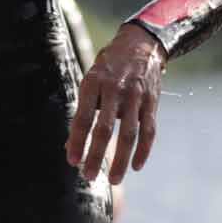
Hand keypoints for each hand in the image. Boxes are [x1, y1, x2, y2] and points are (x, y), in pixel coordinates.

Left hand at [69, 23, 166, 183]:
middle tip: (89, 176)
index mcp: (93, 82)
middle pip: (105, 129)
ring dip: (120, 159)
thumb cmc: (108, 67)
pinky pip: (149, 130)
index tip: (72, 161)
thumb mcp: (90, 81)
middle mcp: (115, 89)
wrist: (141, 43)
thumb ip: (82, 112)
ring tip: (113, 179)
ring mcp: (135, 96)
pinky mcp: (151, 101)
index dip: (77, 141)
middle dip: (96, 155)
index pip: (83, 117)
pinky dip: (143, 150)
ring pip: (129, 134)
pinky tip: (136, 166)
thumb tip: (70, 146)